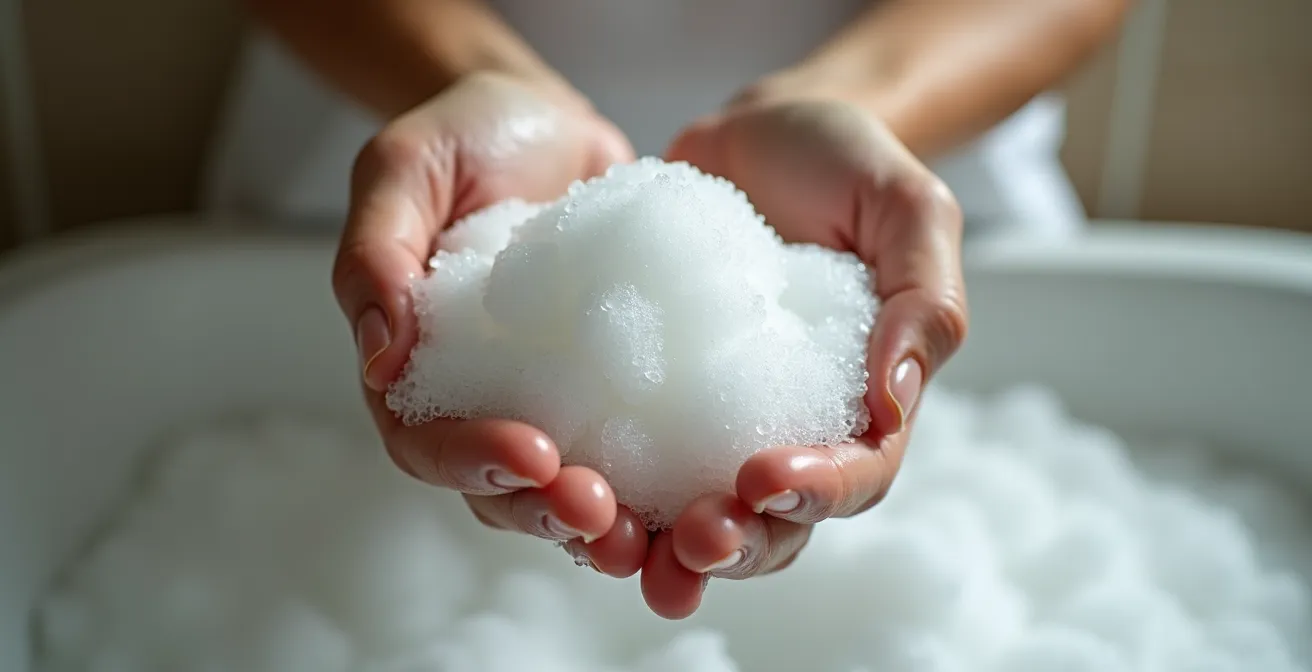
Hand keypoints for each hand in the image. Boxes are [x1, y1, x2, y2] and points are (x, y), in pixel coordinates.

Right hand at [332, 72, 649, 576]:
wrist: (543, 120)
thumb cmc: (461, 138)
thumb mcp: (402, 171)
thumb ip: (377, 256)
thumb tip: (380, 358)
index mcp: (417, 369)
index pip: (426, 443)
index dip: (471, 461)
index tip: (531, 454)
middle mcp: (484, 399)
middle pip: (502, 489)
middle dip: (548, 510)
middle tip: (601, 510)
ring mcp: (555, 398)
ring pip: (571, 486)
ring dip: (608, 519)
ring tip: (655, 527)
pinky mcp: (618, 382)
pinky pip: (639, 441)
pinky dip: (665, 473)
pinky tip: (705, 480)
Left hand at [638, 93, 968, 617]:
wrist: (758, 133)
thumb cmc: (845, 165)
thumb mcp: (909, 209)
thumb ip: (924, 300)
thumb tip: (894, 401)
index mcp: (864, 403)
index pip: (857, 475)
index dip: (818, 493)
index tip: (765, 479)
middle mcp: (788, 425)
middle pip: (773, 524)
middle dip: (734, 545)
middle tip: (692, 540)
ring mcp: (713, 416)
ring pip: (693, 510)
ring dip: (658, 543)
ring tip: (618, 544)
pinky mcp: (649, 392)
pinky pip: (626, 452)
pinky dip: (600, 480)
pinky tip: (561, 480)